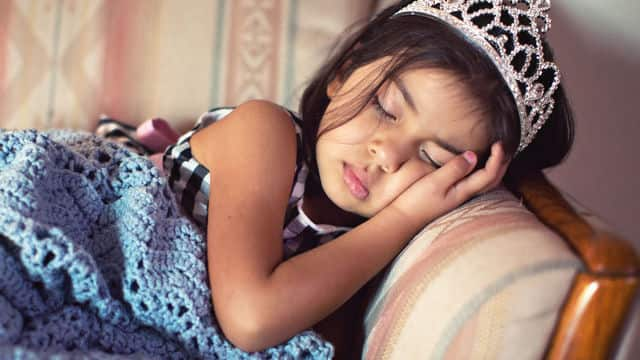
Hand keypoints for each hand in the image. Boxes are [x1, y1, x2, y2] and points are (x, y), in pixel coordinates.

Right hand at [387, 142, 509, 230]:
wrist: (402, 220)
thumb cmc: (416, 202)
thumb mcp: (434, 182)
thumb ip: (454, 169)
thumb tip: (473, 155)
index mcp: (463, 191)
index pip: (490, 174)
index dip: (498, 158)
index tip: (498, 142)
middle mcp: (464, 195)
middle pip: (493, 181)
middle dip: (502, 163)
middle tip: (502, 146)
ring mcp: (457, 197)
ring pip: (484, 183)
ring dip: (494, 168)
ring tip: (494, 154)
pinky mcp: (450, 196)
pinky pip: (474, 183)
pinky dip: (481, 172)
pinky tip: (474, 166)